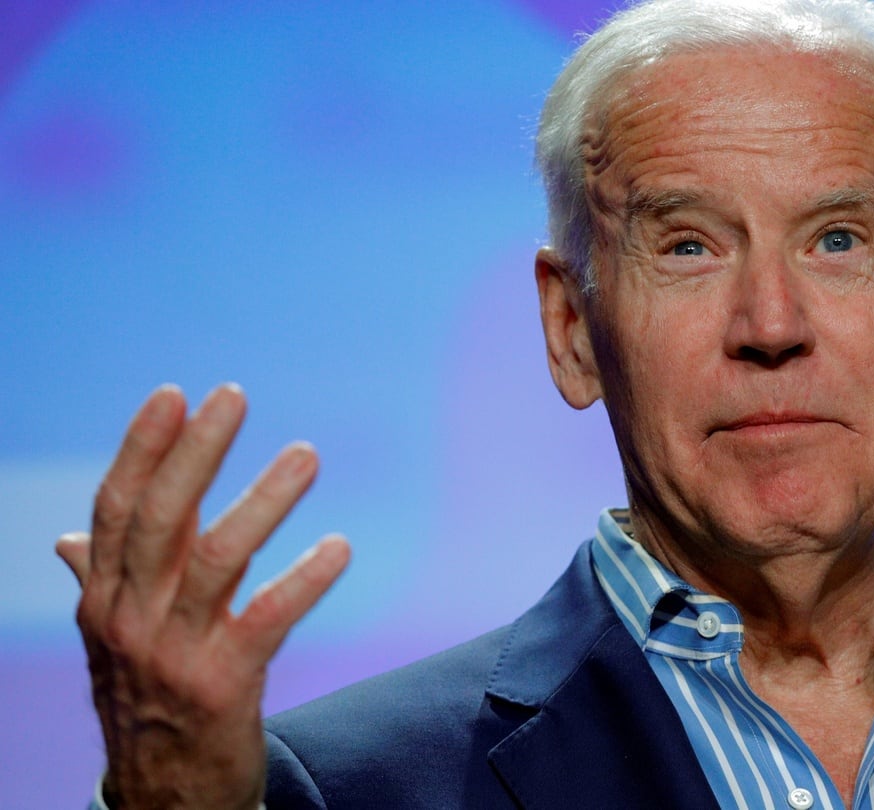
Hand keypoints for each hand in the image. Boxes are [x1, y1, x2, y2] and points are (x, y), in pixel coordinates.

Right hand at [55, 384, 349, 808]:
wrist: (164, 799)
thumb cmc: (147, 702)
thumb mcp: (116, 640)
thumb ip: (104, 581)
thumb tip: (73, 537)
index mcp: (106, 598)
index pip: (119, 508)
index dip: (144, 448)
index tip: (174, 394)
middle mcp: (131, 619)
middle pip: (161, 519)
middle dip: (196, 452)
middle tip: (234, 396)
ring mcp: (174, 654)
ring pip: (219, 559)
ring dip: (264, 500)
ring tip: (306, 455)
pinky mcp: (224, 686)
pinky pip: (268, 620)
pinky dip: (306, 580)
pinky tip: (340, 547)